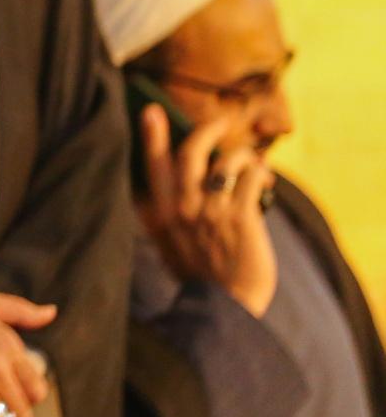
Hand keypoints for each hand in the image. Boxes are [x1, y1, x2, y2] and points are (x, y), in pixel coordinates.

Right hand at [137, 104, 276, 316]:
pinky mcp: (241, 216)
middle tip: (218, 124)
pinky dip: (261, 172)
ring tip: (252, 166)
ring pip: (226, 158)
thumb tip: (165, 187)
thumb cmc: (199, 274)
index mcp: (161, 213)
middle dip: (206, 130)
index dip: (152, 136)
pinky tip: (265, 181)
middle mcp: (183, 206)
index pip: (153, 165)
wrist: (225, 305)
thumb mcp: (169, 243)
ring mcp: (211, 210)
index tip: (152, 111)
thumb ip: (164, 214)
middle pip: (191, 151)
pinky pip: (252, 175)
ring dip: (243, 156)